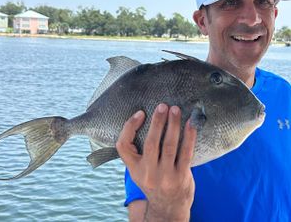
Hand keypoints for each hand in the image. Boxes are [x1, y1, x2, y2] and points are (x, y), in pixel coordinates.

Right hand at [116, 103, 196, 221]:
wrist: (168, 208)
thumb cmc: (153, 181)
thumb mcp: (138, 170)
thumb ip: (138, 151)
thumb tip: (143, 119)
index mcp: (134, 169)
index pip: (123, 146)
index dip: (129, 127)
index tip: (140, 113)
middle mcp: (148, 173)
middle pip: (150, 143)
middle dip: (157, 122)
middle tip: (162, 106)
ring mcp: (165, 176)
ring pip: (169, 145)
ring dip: (173, 125)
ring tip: (175, 110)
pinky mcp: (181, 177)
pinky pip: (186, 153)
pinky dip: (188, 136)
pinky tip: (190, 124)